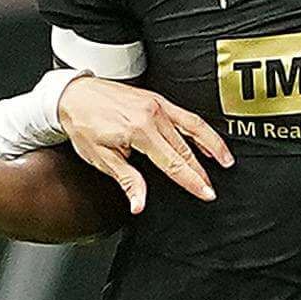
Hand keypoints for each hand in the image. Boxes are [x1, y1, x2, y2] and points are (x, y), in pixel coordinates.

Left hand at [56, 76, 229, 216]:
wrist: (74, 95)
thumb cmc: (83, 124)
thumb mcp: (101, 158)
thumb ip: (127, 181)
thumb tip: (139, 204)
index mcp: (139, 131)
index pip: (173, 163)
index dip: (191, 181)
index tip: (206, 193)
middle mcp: (152, 115)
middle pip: (185, 149)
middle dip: (202, 171)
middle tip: (212, 189)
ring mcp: (156, 104)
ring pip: (193, 127)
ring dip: (212, 146)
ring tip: (226, 161)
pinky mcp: (156, 99)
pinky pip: (185, 115)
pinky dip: (200, 129)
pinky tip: (207, 140)